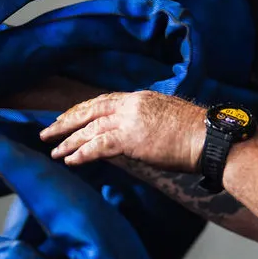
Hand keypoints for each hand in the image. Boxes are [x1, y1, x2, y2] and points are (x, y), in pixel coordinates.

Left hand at [41, 92, 207, 171]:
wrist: (209, 138)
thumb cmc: (195, 134)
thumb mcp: (165, 119)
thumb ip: (144, 122)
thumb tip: (130, 135)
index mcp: (139, 98)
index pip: (103, 100)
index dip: (82, 110)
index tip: (68, 118)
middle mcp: (131, 105)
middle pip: (89, 110)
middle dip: (66, 121)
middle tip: (48, 131)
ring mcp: (129, 120)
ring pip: (89, 129)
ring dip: (69, 141)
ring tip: (54, 151)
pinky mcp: (130, 138)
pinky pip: (98, 146)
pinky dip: (81, 153)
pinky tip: (70, 160)